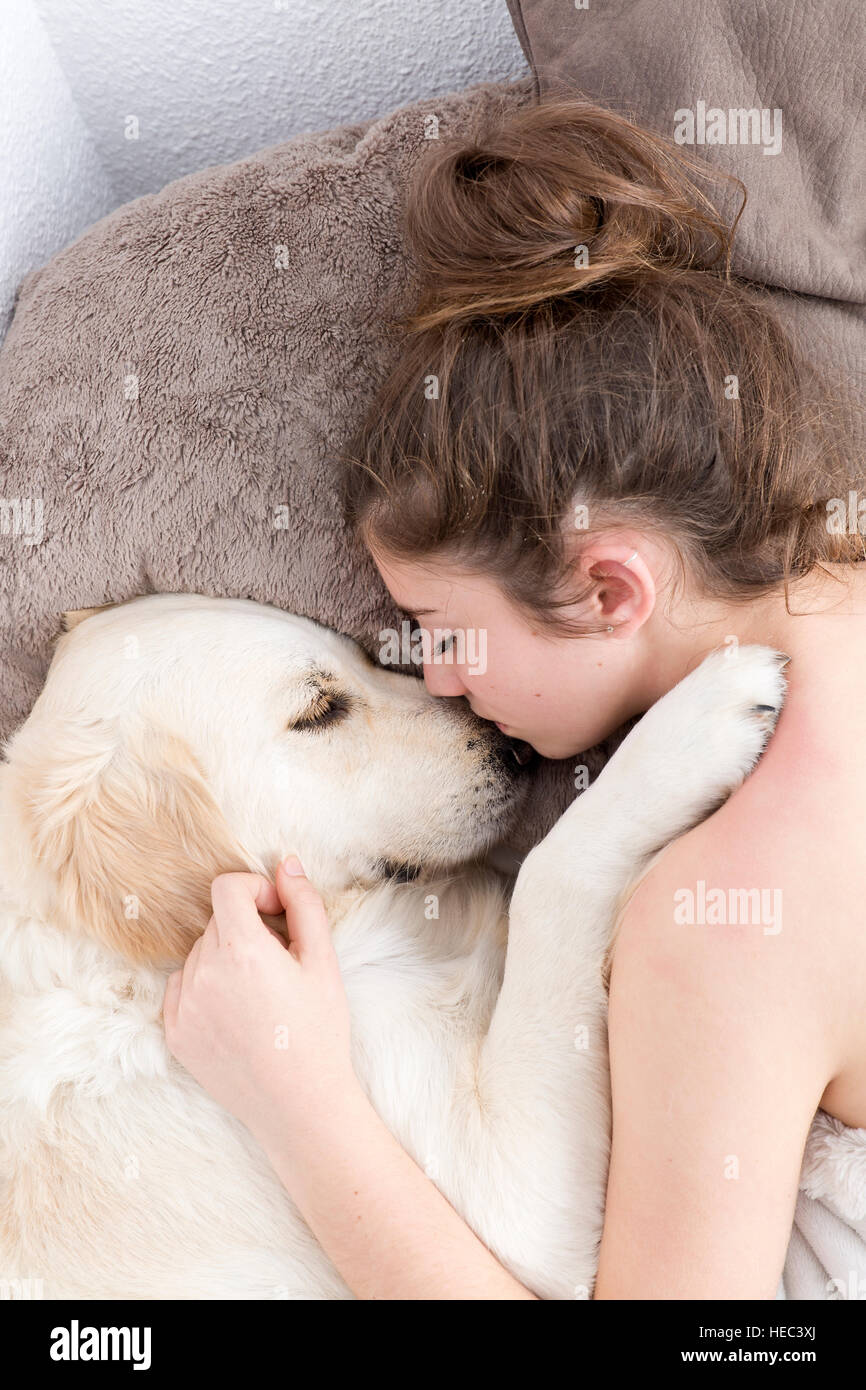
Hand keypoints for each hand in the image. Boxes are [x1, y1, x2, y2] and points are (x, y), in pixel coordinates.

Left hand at [163, 858, 357, 1151]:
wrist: (300, 1105)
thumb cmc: (319, 1032)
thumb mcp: (323, 962)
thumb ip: (304, 904)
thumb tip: (286, 864)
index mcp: (241, 949)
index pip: (227, 887)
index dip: (255, 889)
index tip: (277, 911)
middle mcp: (203, 973)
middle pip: (218, 922)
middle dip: (248, 928)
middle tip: (281, 962)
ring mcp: (184, 1006)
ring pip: (200, 955)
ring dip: (226, 959)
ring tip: (261, 995)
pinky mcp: (175, 1034)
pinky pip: (181, 988)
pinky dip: (205, 989)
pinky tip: (237, 1014)